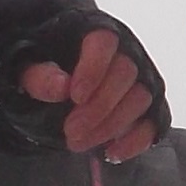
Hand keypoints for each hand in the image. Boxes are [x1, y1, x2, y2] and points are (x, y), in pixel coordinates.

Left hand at [19, 27, 160, 164]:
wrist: (63, 86)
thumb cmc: (49, 71)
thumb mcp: (31, 70)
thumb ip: (40, 77)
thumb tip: (61, 86)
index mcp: (95, 32)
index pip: (104, 42)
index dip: (93, 69)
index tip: (74, 97)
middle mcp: (127, 50)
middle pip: (125, 73)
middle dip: (98, 107)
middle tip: (70, 132)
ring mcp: (144, 78)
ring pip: (140, 98)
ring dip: (111, 126)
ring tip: (79, 143)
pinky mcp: (152, 106)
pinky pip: (154, 122)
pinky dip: (136, 141)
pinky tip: (111, 153)